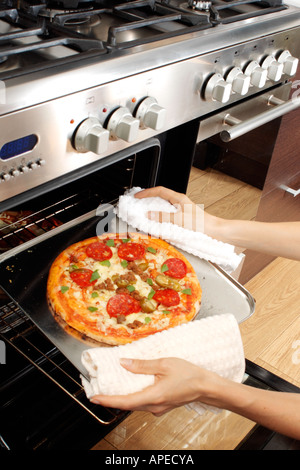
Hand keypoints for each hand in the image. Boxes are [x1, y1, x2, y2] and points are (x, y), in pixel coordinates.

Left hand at [90, 357, 223, 415]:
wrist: (206, 387)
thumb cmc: (189, 375)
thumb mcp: (165, 364)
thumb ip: (142, 365)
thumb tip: (124, 363)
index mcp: (153, 397)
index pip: (124, 402)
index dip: (107, 400)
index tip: (94, 398)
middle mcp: (154, 407)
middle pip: (127, 405)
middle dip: (112, 399)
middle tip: (98, 392)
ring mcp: (158, 409)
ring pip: (135, 405)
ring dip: (123, 398)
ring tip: (111, 389)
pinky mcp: (162, 406)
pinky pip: (143, 403)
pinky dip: (134, 396)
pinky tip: (131, 388)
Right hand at [135, 186, 209, 232]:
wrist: (213, 231)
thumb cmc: (200, 223)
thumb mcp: (178, 219)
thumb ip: (162, 217)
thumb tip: (149, 214)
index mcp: (179, 198)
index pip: (159, 191)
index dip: (146, 193)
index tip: (137, 196)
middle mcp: (179, 203)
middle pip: (160, 198)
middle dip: (148, 200)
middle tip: (138, 205)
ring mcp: (180, 210)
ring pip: (163, 207)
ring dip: (153, 210)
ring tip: (145, 215)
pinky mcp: (181, 218)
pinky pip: (167, 216)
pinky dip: (159, 218)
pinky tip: (157, 224)